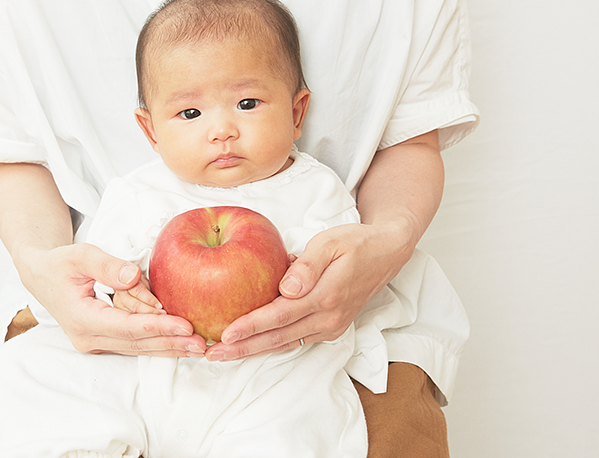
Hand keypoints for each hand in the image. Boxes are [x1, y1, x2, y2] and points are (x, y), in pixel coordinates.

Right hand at [19, 242, 206, 357]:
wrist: (42, 276)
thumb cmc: (60, 264)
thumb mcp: (80, 255)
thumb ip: (107, 265)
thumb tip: (133, 276)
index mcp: (81, 318)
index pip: (127, 327)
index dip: (157, 327)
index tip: (184, 325)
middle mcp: (88, 337)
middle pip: (136, 343)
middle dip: (170, 343)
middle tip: (201, 343)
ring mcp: (95, 343)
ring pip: (137, 348)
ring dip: (168, 347)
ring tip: (197, 347)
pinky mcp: (104, 340)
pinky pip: (134, 343)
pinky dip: (157, 342)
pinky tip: (180, 343)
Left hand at [204, 220, 413, 360]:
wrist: (386, 254)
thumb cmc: (355, 243)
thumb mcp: (330, 243)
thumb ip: (308, 265)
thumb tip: (287, 288)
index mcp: (326, 296)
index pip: (280, 316)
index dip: (251, 327)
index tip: (225, 335)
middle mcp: (328, 318)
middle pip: (278, 339)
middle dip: (243, 349)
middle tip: (212, 354)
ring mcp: (330, 327)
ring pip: (285, 343)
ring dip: (254, 351)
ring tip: (224, 355)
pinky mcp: (330, 327)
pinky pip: (295, 339)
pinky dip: (271, 343)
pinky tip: (250, 344)